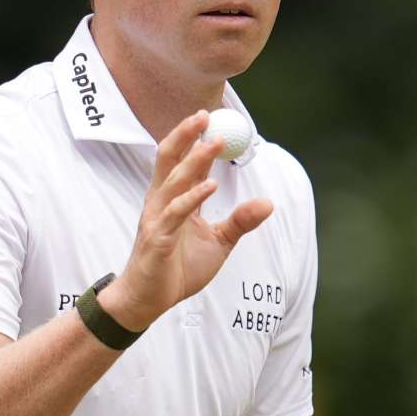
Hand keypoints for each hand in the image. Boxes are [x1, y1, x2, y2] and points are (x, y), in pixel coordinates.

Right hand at [99, 110, 273, 330]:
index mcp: (174, 200)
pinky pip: (174, 213)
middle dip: (186, 136)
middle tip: (206, 115)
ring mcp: (157, 219)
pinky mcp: (156, 239)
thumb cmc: (176, 269)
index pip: (184, 163)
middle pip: (170, 160)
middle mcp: (161, 203)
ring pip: (173, 181)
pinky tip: (210, 185)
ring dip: (193, 161)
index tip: (212, 119)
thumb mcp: (218, 243)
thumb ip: (240, 221)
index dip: (196, 140)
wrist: (148, 300)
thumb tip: (268, 203)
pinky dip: (192, 197)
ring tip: (212, 142)